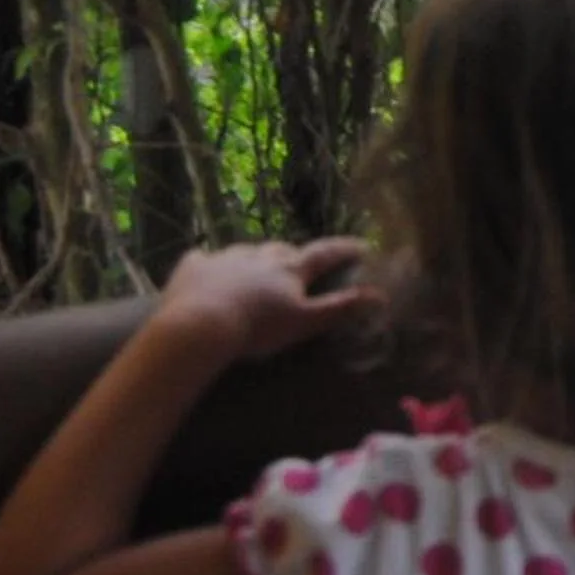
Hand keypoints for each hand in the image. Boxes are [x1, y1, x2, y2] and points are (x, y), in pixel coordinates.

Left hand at [153, 238, 380, 364]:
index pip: (324, 253)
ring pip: (246, 252)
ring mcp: (224, 257)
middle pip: (283, 249)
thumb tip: (381, 295)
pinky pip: (204, 259)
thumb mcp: (304, 323)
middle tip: (296, 268)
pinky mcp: (193, 266)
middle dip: (292, 256)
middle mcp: (260, 255)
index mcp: (289, 269)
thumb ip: (341, 308)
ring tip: (253, 275)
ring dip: (255, 260)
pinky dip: (211, 265)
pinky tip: (208, 272)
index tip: (362, 246)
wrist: (196, 327)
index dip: (344, 249)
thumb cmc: (256, 328)